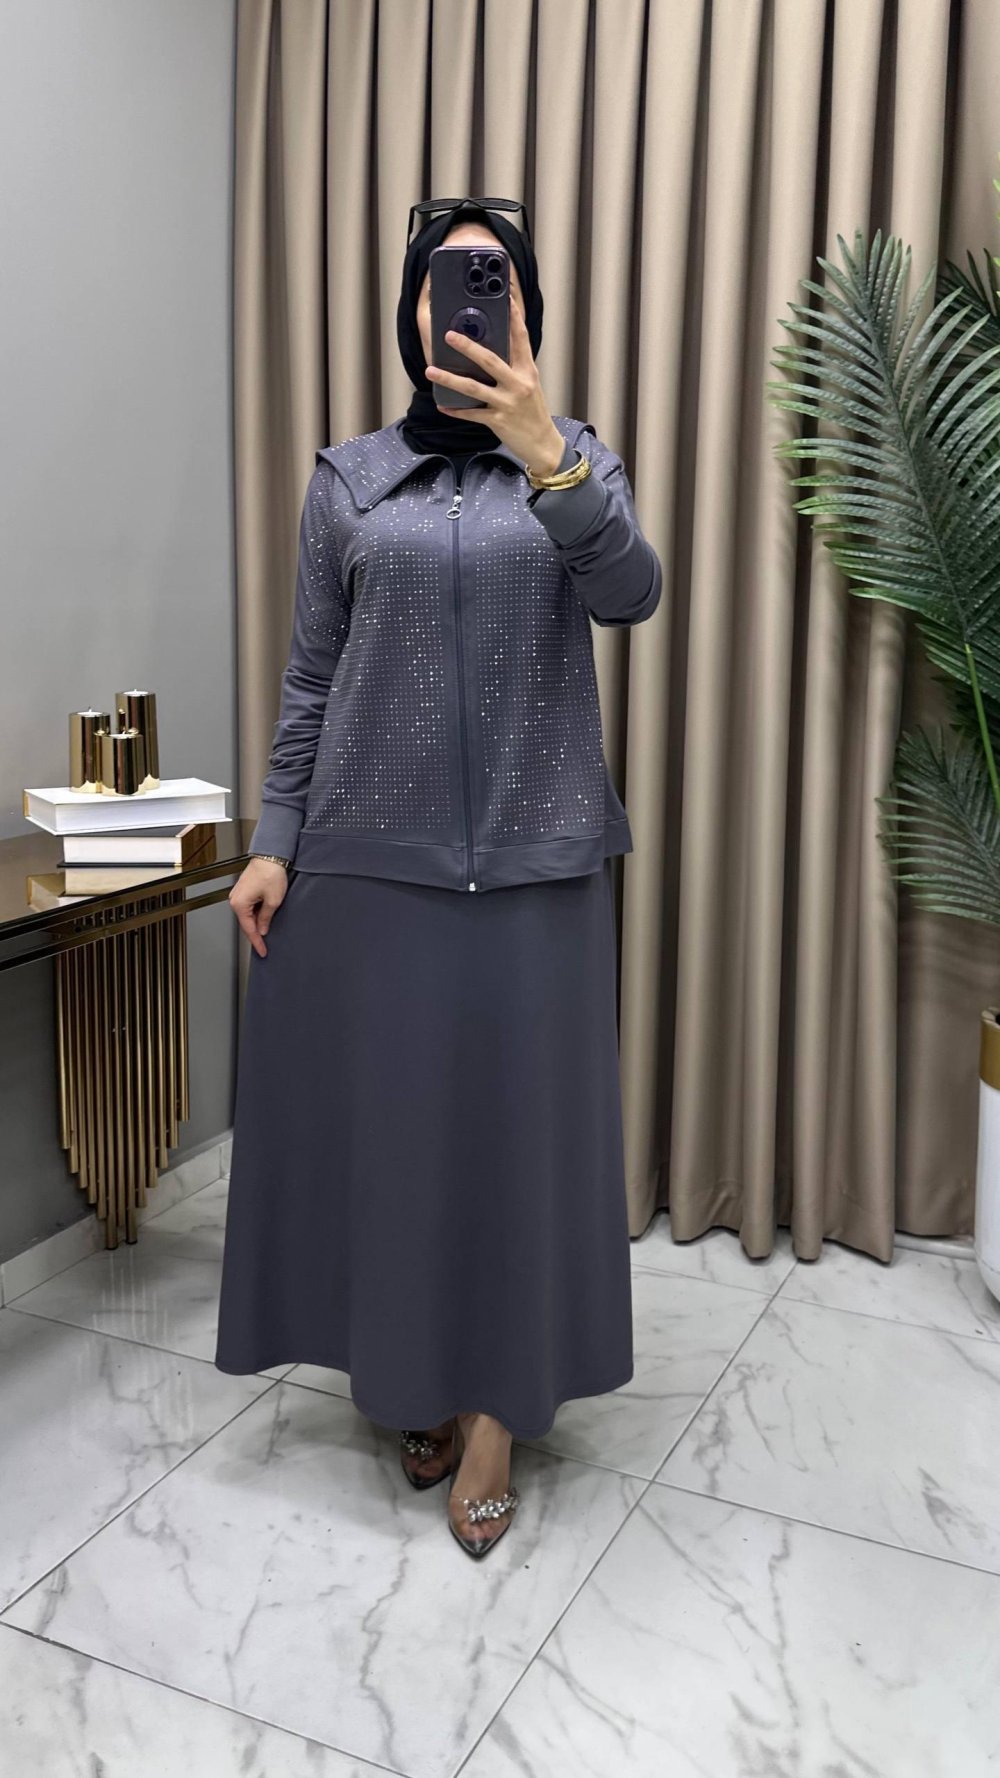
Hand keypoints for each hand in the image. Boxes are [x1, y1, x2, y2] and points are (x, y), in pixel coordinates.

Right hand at [229, 859, 288, 957]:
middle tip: (265, 946)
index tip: (262, 951)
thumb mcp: (273, 900)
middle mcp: (236, 899)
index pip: (249, 929)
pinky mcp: (244, 889)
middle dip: (256, 934)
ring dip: (257, 922)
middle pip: (246, 923)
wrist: (270, 856)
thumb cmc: (270, 873)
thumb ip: (266, 917)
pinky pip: (249, 907)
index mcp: (239, 904)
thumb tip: (263, 928)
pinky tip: (265, 916)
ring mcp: (239, 894)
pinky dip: (257, 913)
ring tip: (267, 930)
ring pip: (248, 915)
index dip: (257, 942)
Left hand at [425, 300, 564, 475]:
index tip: (506, 296)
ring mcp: (508, 404)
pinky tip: (443, 405)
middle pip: (490, 360)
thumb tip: (488, 353)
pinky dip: (456, 410)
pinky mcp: (499, 422)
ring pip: (474, 387)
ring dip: (450, 379)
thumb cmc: (534, 413)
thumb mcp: (529, 385)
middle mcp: (519, 384)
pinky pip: (472, 414)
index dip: (514, 316)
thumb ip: (513, 368)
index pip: (521, 338)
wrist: (544, 445)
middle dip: (468, 346)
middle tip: (449, 335)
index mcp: (528, 371)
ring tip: (430, 370)